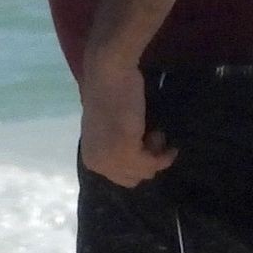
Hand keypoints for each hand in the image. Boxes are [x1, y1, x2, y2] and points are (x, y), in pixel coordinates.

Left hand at [79, 57, 174, 187]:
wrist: (109, 73)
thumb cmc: (111, 94)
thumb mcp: (111, 129)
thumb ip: (120, 147)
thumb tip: (140, 158)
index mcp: (91, 158)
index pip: (121, 177)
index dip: (138, 163)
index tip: (147, 145)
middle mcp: (97, 163)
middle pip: (133, 179)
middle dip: (147, 162)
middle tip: (153, 137)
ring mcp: (110, 159)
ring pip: (144, 173)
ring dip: (156, 155)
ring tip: (155, 132)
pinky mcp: (125, 150)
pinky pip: (151, 163)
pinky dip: (161, 153)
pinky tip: (159, 132)